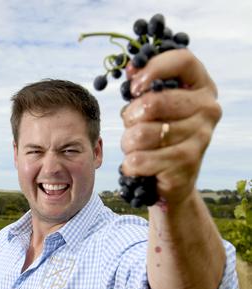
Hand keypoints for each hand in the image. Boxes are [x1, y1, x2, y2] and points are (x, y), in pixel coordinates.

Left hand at [120, 48, 221, 205]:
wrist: (174, 181)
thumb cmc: (159, 136)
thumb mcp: (154, 107)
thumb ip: (145, 87)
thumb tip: (131, 69)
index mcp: (201, 87)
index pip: (182, 60)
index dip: (153, 69)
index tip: (134, 86)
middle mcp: (208, 108)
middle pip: (153, 102)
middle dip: (130, 117)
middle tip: (131, 126)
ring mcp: (201, 136)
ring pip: (140, 134)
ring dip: (128, 144)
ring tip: (137, 148)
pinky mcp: (187, 162)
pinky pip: (139, 159)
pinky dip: (130, 164)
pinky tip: (138, 165)